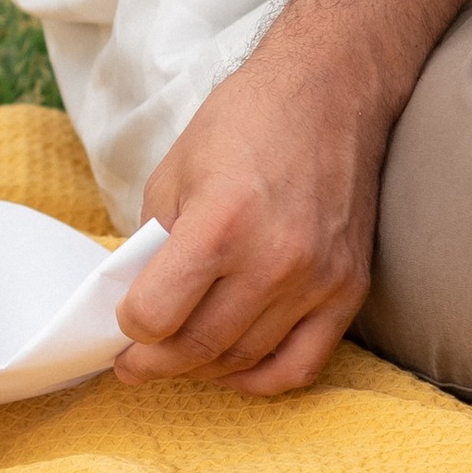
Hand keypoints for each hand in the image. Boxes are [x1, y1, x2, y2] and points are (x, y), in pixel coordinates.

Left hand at [117, 29, 383, 394]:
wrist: (329, 93)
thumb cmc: (245, 123)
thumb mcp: (174, 173)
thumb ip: (154, 242)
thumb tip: (136, 299)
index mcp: (220, 223)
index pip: (156, 314)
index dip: (128, 326)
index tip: (122, 322)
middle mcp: (274, 260)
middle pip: (197, 348)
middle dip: (153, 362)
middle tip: (133, 361)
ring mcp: (317, 281)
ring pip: (243, 361)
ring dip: (200, 369)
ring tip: (177, 355)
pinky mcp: (349, 291)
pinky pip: (301, 366)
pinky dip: (259, 379)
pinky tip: (231, 368)